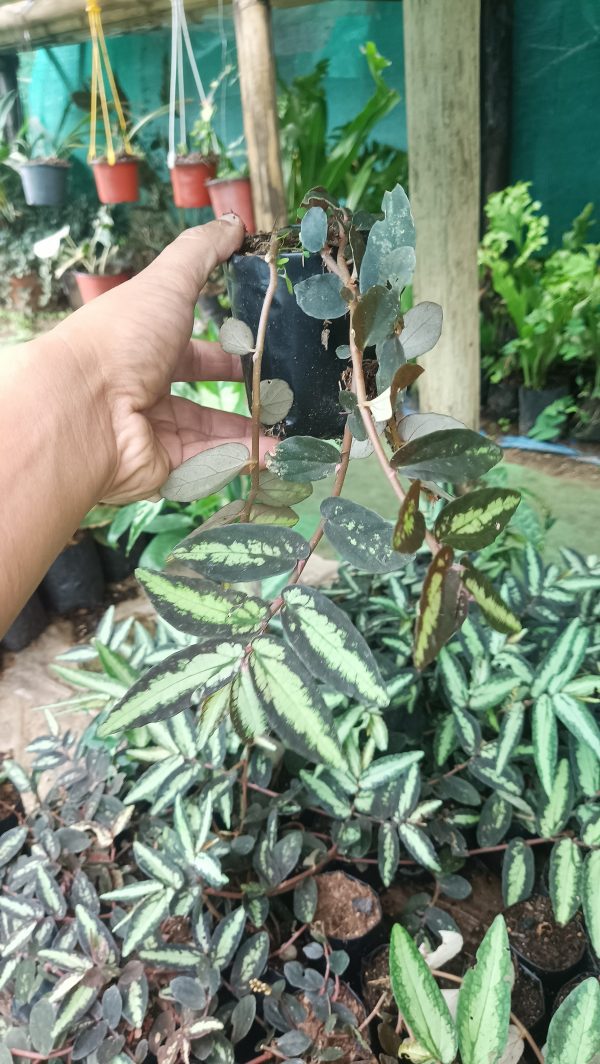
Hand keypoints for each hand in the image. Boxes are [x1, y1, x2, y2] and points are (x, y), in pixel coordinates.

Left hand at [54, 216, 272, 504]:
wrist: (84, 410)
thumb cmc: (121, 339)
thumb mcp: (167, 282)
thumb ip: (202, 252)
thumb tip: (235, 223)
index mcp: (144, 346)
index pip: (192, 352)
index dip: (227, 351)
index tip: (263, 351)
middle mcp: (146, 390)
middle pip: (203, 396)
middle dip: (244, 397)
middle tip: (283, 395)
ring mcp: (154, 431)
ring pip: (211, 433)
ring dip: (252, 431)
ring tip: (293, 429)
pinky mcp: (163, 466)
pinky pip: (209, 463)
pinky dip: (243, 458)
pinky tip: (278, 453)